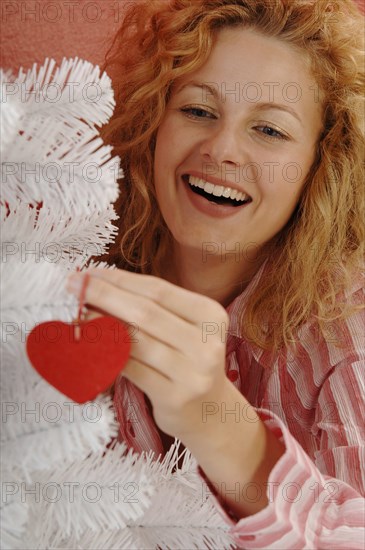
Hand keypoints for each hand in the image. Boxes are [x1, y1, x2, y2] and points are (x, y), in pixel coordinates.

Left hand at [66, 268, 229, 440]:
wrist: (211, 411)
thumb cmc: (188, 361)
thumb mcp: (185, 329)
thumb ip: (154, 308)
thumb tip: (101, 285)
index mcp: (210, 315)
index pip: (158, 290)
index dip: (120, 279)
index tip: (89, 273)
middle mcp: (206, 343)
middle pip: (146, 312)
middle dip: (105, 295)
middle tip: (75, 285)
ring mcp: (193, 373)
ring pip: (136, 341)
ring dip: (100, 324)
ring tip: (77, 314)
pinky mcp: (175, 397)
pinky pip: (131, 370)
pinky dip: (106, 354)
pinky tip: (90, 345)